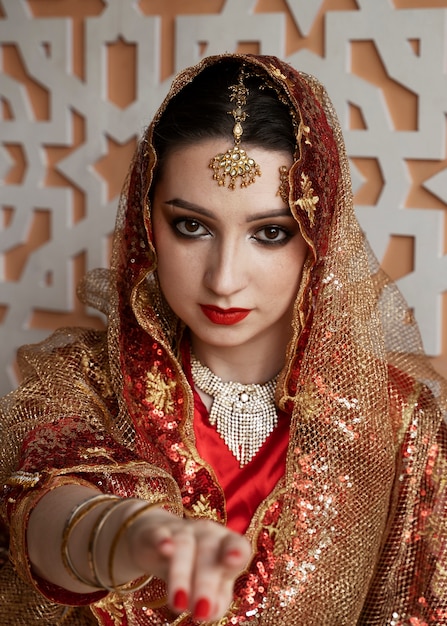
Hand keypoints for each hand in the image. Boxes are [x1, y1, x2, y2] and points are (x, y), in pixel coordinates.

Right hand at [126, 507, 251, 621]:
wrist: (158, 540)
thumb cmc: (194, 566)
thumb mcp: (211, 582)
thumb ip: (219, 597)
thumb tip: (213, 611)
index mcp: (225, 544)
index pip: (236, 544)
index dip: (237, 552)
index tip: (233, 562)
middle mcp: (207, 533)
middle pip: (208, 553)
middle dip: (205, 583)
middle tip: (200, 612)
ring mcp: (181, 530)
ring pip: (183, 547)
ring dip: (181, 575)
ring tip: (178, 604)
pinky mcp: (155, 532)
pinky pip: (159, 534)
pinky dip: (162, 540)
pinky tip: (165, 549)